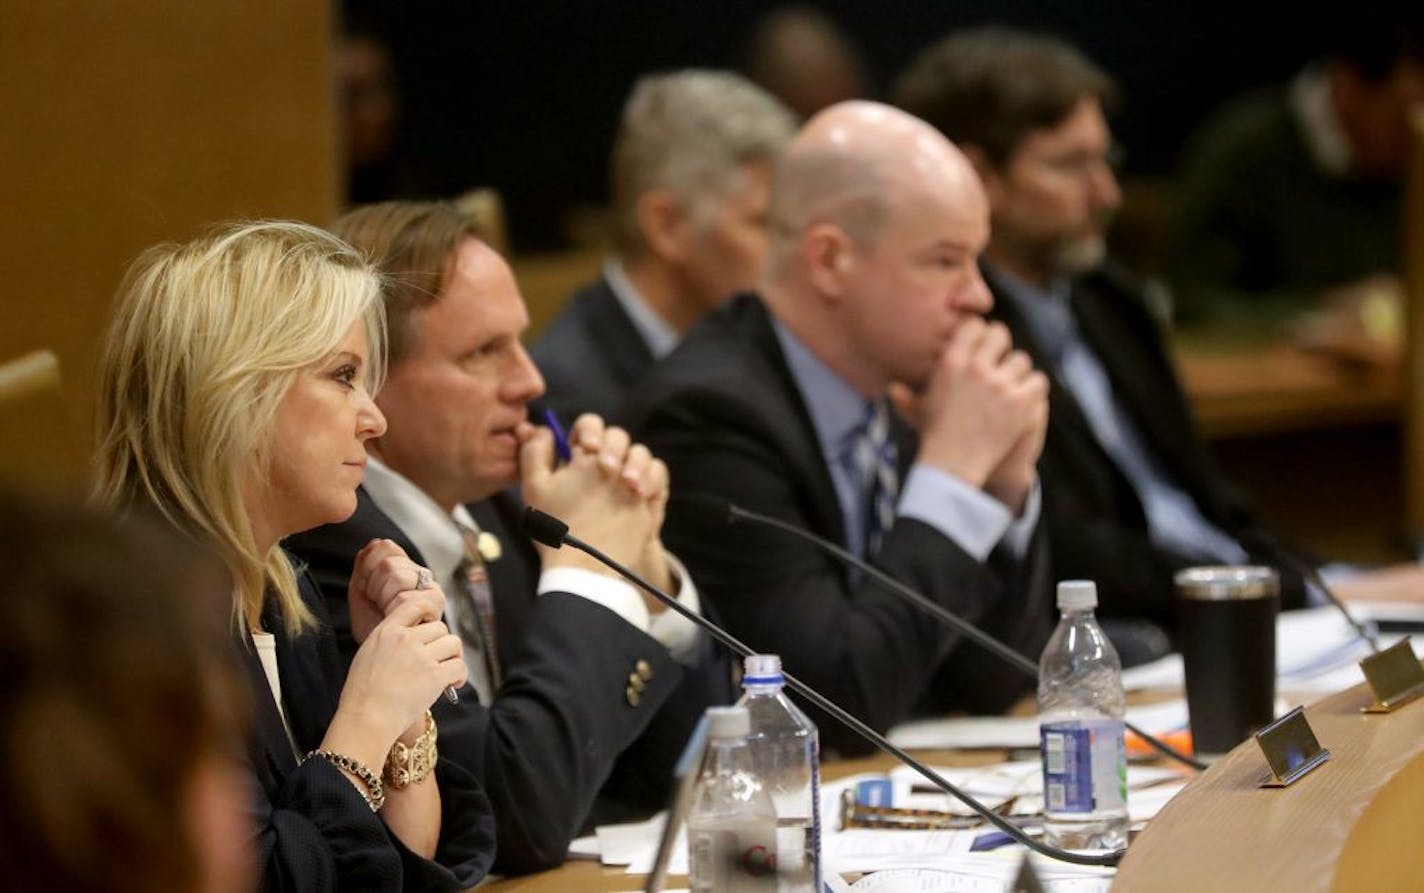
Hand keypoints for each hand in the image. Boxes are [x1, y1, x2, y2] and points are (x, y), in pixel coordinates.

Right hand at [332, 594, 466, 758]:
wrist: (365, 719)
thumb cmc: (362, 693)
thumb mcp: (368, 652)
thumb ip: (390, 638)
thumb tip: (414, 633)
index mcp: (387, 630)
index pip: (417, 603)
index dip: (430, 612)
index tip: (432, 625)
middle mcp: (406, 639)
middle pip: (440, 627)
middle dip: (440, 643)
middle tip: (435, 659)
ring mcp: (421, 657)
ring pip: (454, 643)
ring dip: (452, 656)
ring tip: (445, 670)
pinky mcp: (435, 676)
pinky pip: (460, 666)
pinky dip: (459, 676)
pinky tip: (452, 684)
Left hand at [347, 538, 444, 643]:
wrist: (383, 657)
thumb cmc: (375, 629)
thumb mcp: (361, 594)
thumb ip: (365, 567)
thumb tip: (373, 542)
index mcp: (404, 567)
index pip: (385, 547)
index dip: (368, 568)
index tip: (367, 589)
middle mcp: (421, 575)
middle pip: (389, 564)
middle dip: (374, 587)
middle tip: (378, 605)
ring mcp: (430, 589)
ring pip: (398, 577)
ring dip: (383, 598)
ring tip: (387, 613)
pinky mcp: (435, 605)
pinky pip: (407, 597)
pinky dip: (394, 609)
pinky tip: (395, 618)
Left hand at [519, 414, 659, 582]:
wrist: (588, 565)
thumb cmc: (558, 530)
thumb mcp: (537, 491)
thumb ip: (534, 456)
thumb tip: (539, 428)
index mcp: (578, 460)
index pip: (588, 427)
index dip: (590, 429)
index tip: (587, 447)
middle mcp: (605, 465)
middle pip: (617, 435)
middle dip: (613, 446)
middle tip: (607, 468)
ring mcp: (627, 479)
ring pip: (640, 451)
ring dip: (635, 462)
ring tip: (628, 484)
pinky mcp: (648, 494)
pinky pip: (658, 471)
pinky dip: (651, 476)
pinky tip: (639, 493)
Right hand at [913, 318, 1048, 502]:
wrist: (954, 465)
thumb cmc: (936, 438)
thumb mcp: (920, 411)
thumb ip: (908, 398)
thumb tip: (891, 389)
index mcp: (950, 362)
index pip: (974, 326)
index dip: (981, 334)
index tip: (982, 348)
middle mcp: (975, 368)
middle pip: (1001, 335)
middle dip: (1002, 347)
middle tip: (1000, 365)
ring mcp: (999, 384)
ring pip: (1022, 359)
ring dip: (1018, 372)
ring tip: (1012, 387)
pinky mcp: (1019, 402)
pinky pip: (1038, 381)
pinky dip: (1034, 389)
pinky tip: (1025, 399)